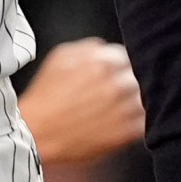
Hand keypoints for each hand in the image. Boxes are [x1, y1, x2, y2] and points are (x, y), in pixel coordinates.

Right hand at [22, 38, 146, 165]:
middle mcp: (117, 84)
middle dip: (127, 83)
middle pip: (138, 77)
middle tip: (113, 94)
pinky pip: (144, 122)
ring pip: (144, 99)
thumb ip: (89, 47)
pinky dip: (136, 122)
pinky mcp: (125, 134)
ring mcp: (124, 110)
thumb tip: (106, 48)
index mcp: (104, 63)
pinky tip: (119, 123)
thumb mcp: (60, 57)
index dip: (119, 66)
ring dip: (134, 102)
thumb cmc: (45, 97)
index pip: (127, 57)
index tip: (113, 75)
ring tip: (116, 109)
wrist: (36, 133)